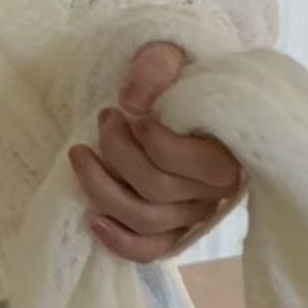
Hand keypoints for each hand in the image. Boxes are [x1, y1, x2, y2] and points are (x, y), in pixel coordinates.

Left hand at [67, 41, 243, 261]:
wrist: (172, 98)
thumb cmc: (174, 80)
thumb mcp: (167, 57)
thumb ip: (154, 68)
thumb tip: (131, 102)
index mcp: (227, 152)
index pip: (185, 162)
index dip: (148, 139)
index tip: (126, 111)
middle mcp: (214, 192)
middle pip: (156, 190)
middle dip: (117, 153)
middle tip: (104, 119)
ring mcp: (191, 215)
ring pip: (145, 219)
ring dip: (101, 188)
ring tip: (80, 154)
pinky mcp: (170, 230)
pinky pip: (148, 250)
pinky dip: (119, 242)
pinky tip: (93, 220)